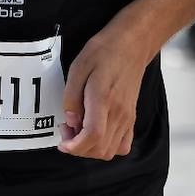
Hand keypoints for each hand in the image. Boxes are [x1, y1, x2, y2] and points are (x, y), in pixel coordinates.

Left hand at [59, 22, 150, 159]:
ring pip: (110, 151)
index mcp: (103, 98)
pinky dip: (108, 147)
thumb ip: (71, 97)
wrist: (132, 44)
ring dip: (91, 149)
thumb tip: (71, 120)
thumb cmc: (104, 51)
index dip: (75, 146)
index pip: (93, 135)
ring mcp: (127, 117)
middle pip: (100, 149)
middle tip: (67, 130)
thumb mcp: (78, 67)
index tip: (62, 143)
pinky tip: (97, 133)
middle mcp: (119, 112)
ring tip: (80, 130)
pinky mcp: (131, 117)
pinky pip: (123, 145)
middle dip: (78, 148)